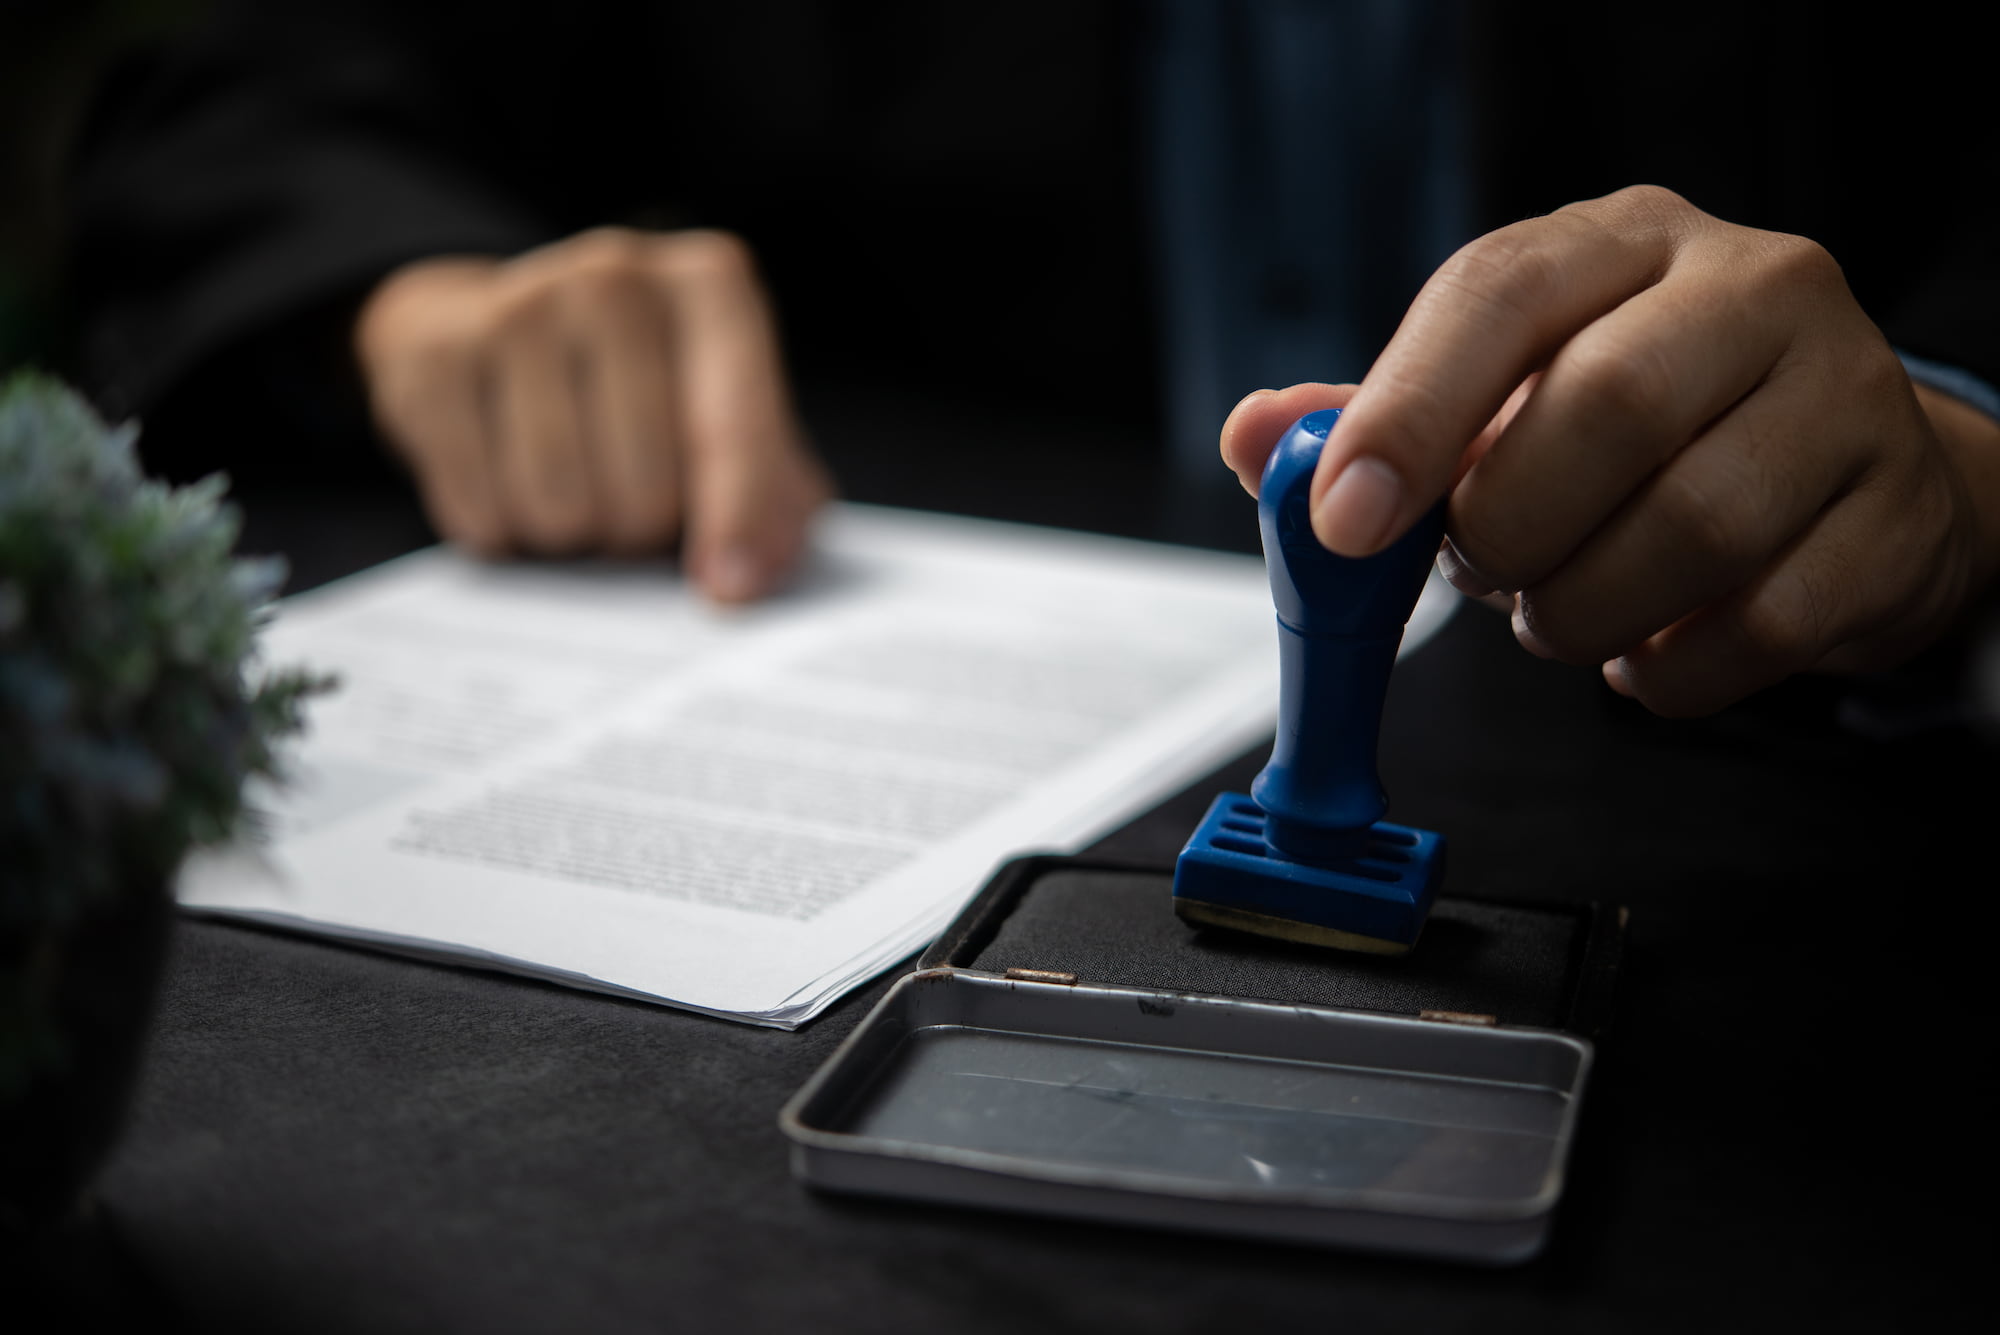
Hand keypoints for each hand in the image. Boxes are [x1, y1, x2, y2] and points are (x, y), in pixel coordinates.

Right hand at [354, 227, 831, 601]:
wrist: (495, 320)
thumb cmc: (642, 387)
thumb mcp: (727, 418)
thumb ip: (771, 496)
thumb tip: (750, 578)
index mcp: (709, 288)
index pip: (735, 426)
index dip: (736, 523)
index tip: (729, 593)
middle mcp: (616, 277)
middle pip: (645, 488)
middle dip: (640, 530)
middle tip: (629, 500)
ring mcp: (517, 305)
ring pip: (559, 507)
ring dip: (569, 534)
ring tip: (571, 481)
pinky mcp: (434, 354)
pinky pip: (480, 510)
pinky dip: (499, 527)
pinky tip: (505, 475)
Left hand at [1222, 186, 1999, 716]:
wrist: (1835, 471)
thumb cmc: (1637, 428)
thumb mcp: (1503, 395)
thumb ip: (1376, 422)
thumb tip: (1257, 440)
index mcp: (1622, 244)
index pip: (1501, 292)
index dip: (1410, 412)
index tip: (1345, 520)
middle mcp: (1751, 292)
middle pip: (1610, 407)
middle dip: (1508, 528)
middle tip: (1483, 568)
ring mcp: (1845, 398)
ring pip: (1693, 528)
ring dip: (1580, 608)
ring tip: (1557, 606)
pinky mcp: (1894, 518)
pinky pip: (1761, 628)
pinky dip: (1666, 671)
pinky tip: (1644, 646)